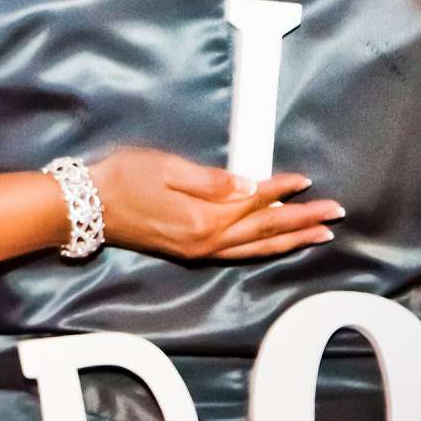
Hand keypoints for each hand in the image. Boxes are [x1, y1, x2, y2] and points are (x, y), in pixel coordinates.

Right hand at [88, 150, 342, 263]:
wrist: (85, 207)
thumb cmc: (122, 177)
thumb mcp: (166, 166)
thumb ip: (211, 180)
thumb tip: (252, 187)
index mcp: (204, 218)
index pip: (255, 202)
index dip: (283, 191)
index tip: (308, 180)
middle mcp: (207, 241)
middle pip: (264, 231)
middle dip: (302, 221)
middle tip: (335, 214)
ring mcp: (199, 251)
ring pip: (255, 248)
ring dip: (290, 240)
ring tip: (319, 234)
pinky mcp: (190, 252)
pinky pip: (239, 254)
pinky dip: (264, 248)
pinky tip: (275, 245)